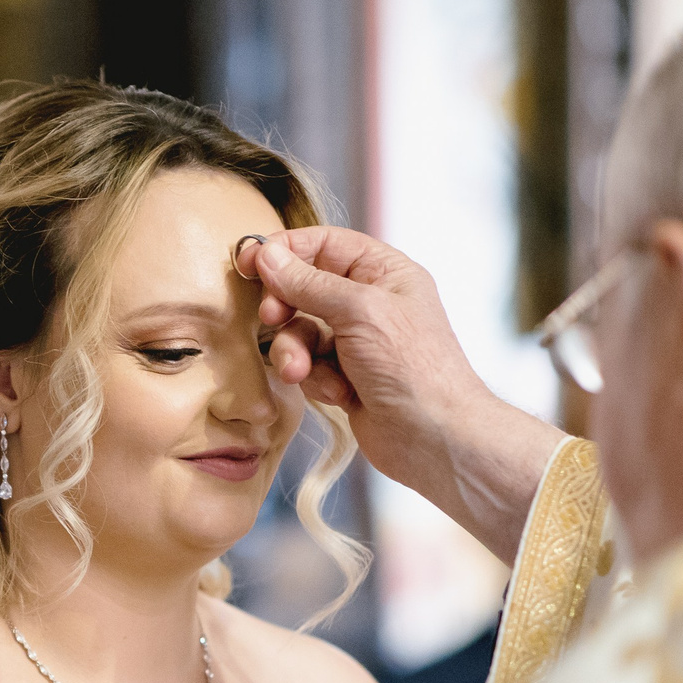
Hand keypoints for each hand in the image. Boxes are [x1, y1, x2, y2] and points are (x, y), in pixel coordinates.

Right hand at [240, 227, 566, 562]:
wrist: (433, 437)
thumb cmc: (413, 367)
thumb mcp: (359, 310)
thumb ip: (308, 282)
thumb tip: (267, 254)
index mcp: (383, 272)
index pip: (323, 244)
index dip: (285, 250)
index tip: (249, 262)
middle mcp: (369, 302)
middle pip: (303, 287)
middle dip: (285, 306)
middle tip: (272, 317)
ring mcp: (355, 341)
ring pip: (299, 331)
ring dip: (294, 350)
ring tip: (301, 371)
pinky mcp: (343, 376)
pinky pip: (308, 365)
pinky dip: (314, 379)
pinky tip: (337, 394)